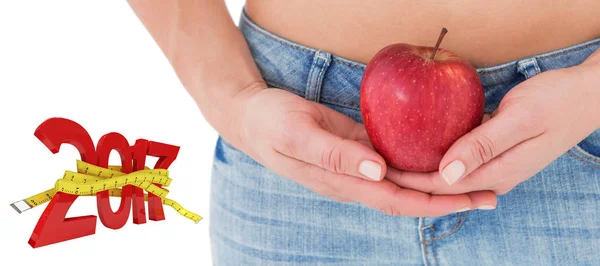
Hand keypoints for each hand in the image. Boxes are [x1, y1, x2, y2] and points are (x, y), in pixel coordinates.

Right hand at [225, 83, 496, 216]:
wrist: (251, 117)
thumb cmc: (270, 124)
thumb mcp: (298, 135)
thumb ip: (337, 155)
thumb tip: (379, 171)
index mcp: (343, 182)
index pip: (397, 199)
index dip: (434, 202)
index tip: (471, 199)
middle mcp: (356, 179)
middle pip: (410, 196)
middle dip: (450, 198)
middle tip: (492, 193)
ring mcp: (358, 165)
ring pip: (405, 181)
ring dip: (440, 183)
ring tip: (477, 178)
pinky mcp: (358, 148)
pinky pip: (394, 159)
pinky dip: (420, 161)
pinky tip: (440, 154)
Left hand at [387, 56, 599, 195]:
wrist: (589, 96)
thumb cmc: (557, 102)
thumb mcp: (520, 119)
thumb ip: (482, 146)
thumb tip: (445, 173)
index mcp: (496, 172)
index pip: (439, 184)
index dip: (406, 178)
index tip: (378, 168)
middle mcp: (493, 175)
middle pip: (439, 182)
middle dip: (407, 175)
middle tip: (375, 163)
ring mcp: (495, 164)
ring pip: (448, 170)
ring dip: (420, 164)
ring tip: (389, 154)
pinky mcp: (494, 151)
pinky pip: (459, 155)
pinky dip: (438, 150)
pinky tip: (420, 140)